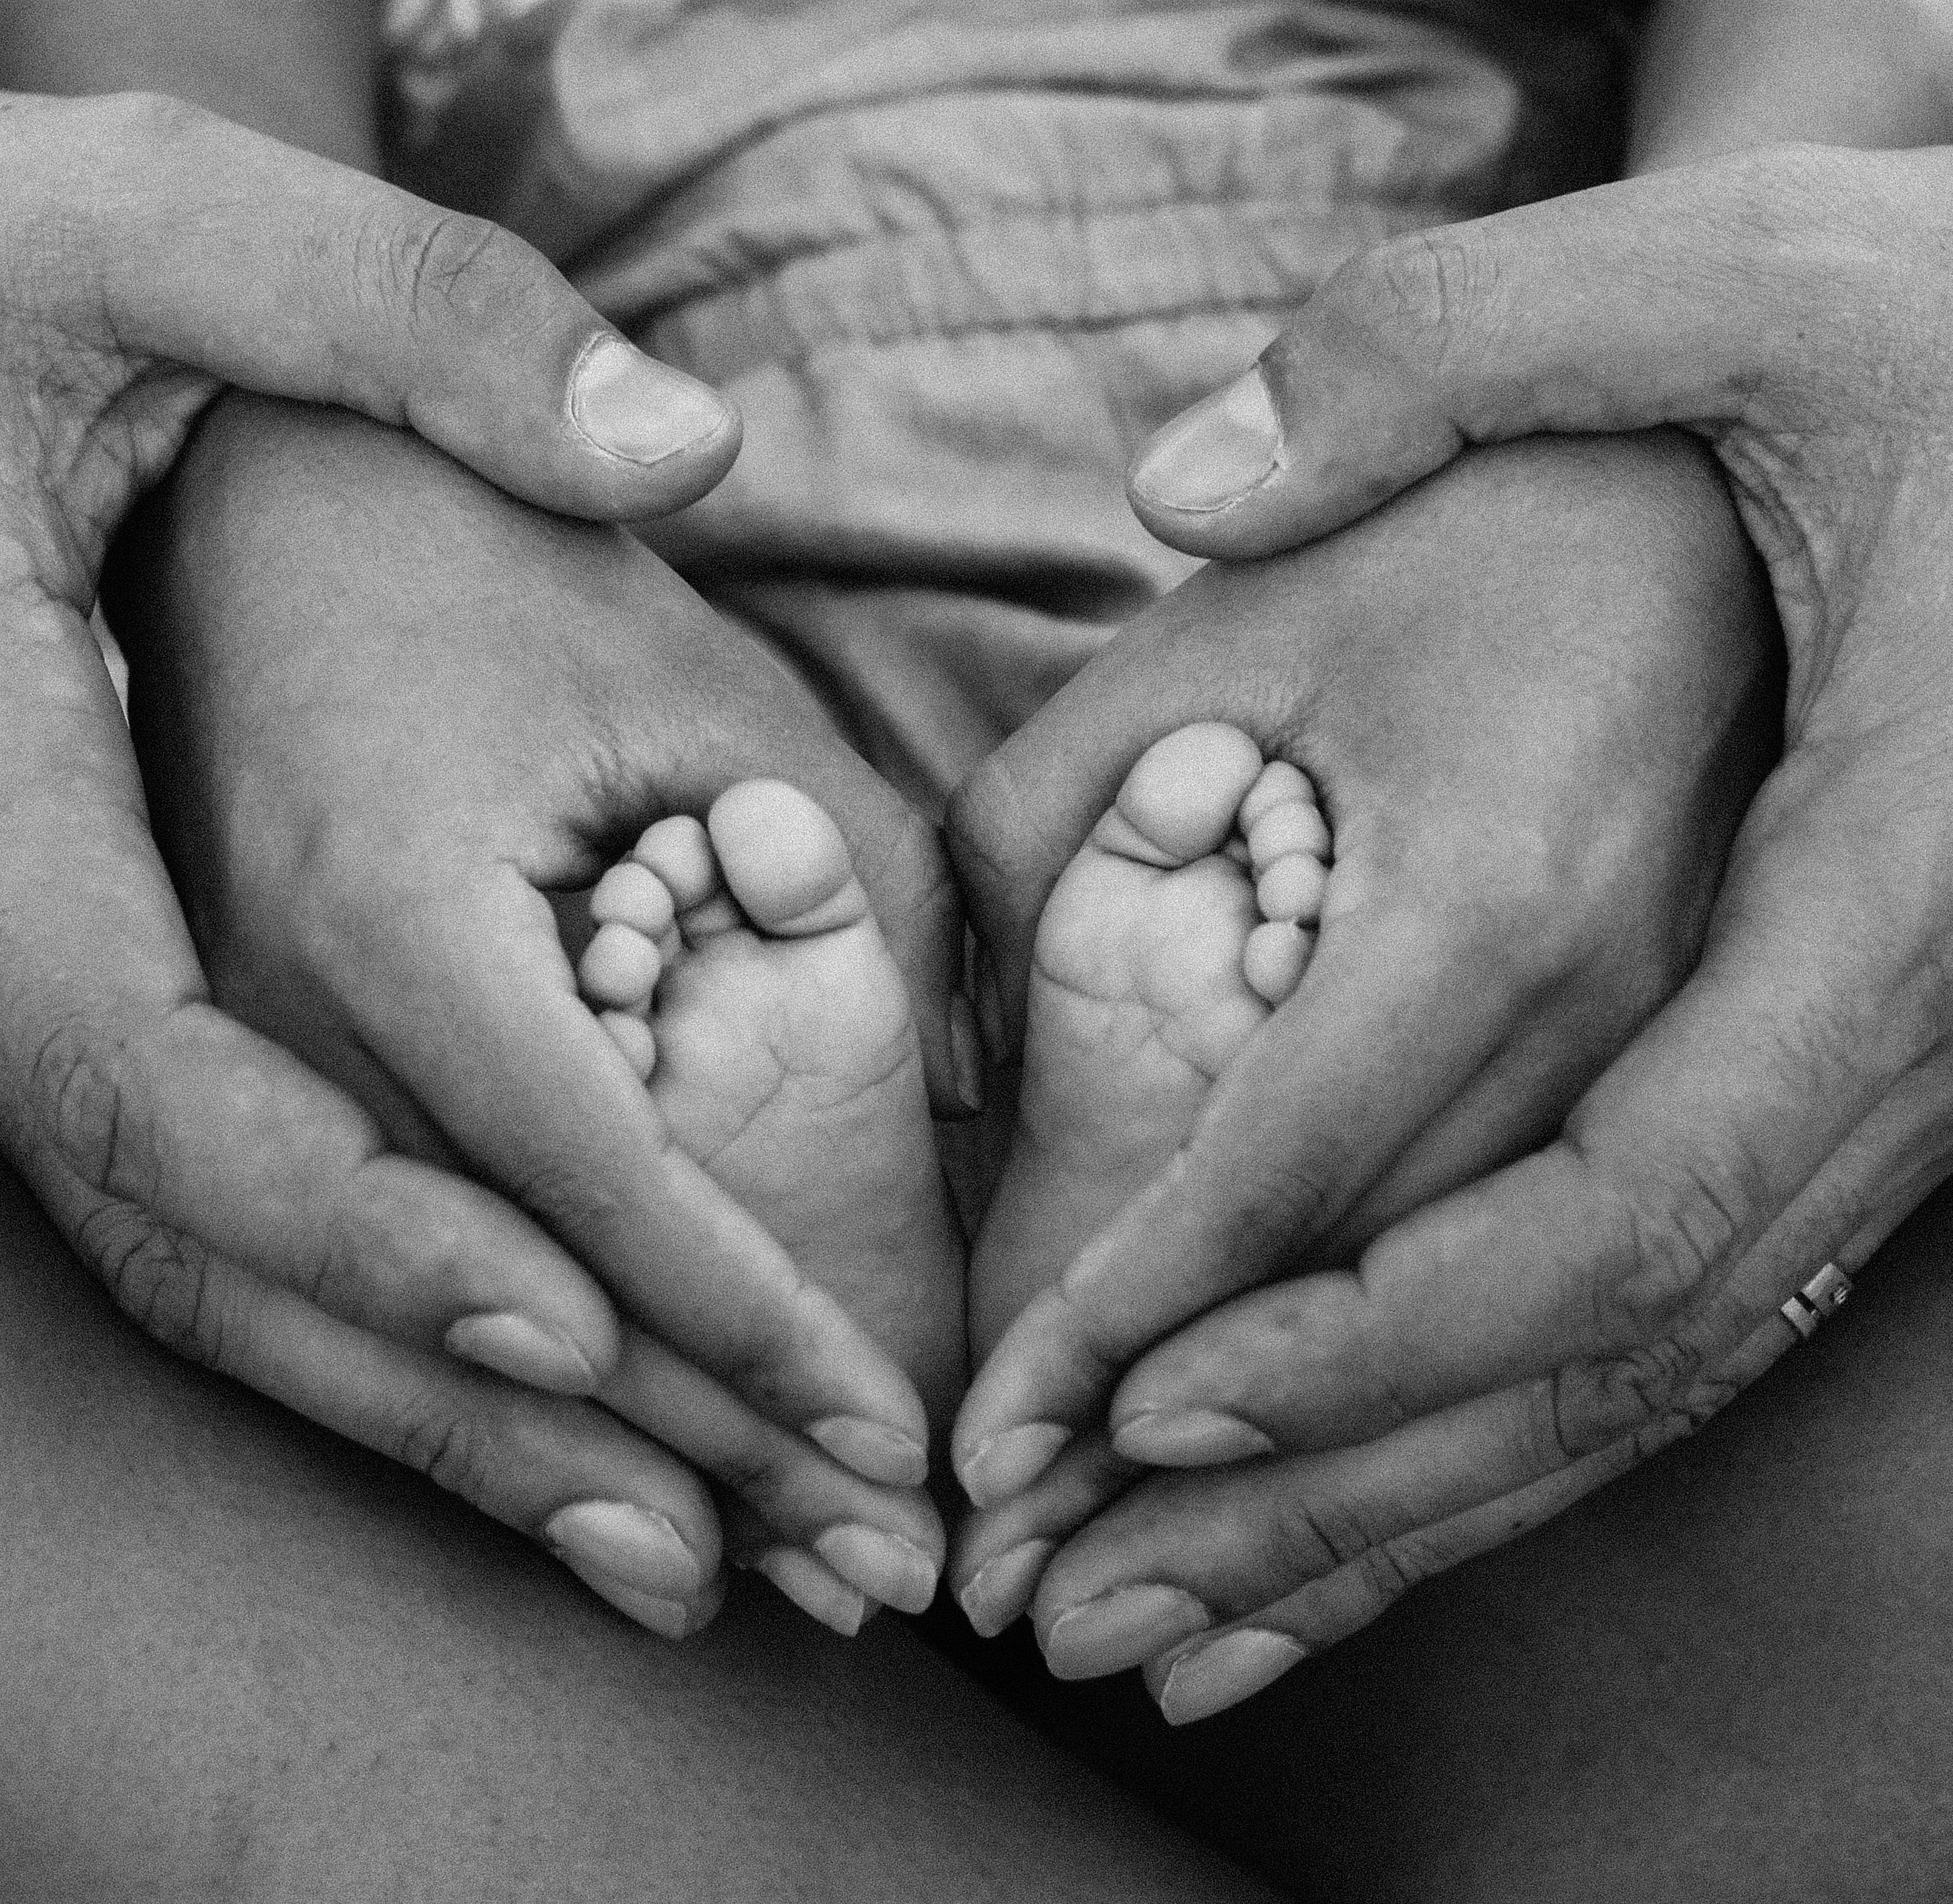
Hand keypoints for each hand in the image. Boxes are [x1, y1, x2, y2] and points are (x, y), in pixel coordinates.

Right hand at [0, 87, 789, 1636]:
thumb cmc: (32, 302)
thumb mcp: (174, 254)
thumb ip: (409, 325)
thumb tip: (683, 441)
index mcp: (67, 804)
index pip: (343, 1084)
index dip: (550, 1235)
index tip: (760, 1358)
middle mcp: (51, 960)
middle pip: (303, 1261)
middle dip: (562, 1415)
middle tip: (806, 1530)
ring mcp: (63, 1022)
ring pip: (259, 1307)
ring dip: (487, 1453)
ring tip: (712, 1558)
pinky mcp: (110, 1036)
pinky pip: (246, 1255)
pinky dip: (405, 1370)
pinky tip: (572, 1438)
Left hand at [1003, 144, 1952, 1709]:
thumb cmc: (1863, 358)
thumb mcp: (1677, 306)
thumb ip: (1394, 373)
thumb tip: (1177, 478)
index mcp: (1688, 827)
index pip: (1391, 1129)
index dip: (1199, 1290)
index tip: (1036, 1403)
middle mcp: (1791, 1004)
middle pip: (1506, 1328)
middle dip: (1264, 1478)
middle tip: (1047, 1581)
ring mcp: (1851, 1086)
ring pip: (1601, 1386)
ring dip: (1367, 1521)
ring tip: (1156, 1623)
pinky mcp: (1852, 1111)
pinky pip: (1672, 1346)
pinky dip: (1498, 1462)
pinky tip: (1352, 1539)